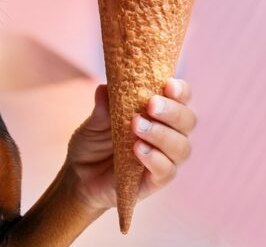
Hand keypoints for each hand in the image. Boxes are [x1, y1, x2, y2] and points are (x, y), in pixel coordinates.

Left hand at [65, 78, 196, 210]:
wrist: (78, 175)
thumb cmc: (93, 143)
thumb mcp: (94, 123)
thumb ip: (103, 107)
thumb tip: (105, 87)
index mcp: (158, 114)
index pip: (181, 98)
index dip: (180, 90)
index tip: (168, 85)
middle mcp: (168, 134)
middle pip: (188, 121)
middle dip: (172, 111)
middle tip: (151, 105)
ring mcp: (164, 158)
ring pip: (181, 147)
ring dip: (161, 134)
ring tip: (137, 126)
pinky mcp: (155, 181)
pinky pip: (166, 171)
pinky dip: (155, 159)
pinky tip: (138, 150)